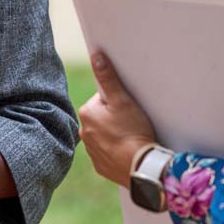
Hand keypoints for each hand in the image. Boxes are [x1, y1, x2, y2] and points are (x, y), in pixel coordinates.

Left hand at [78, 53, 156, 187]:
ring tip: (132, 137)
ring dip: (115, 134)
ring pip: (104, 135)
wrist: (140, 167)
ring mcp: (91, 151)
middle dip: (115, 118)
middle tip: (132, 123)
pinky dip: (116, 150)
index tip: (128, 109)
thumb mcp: (122, 100)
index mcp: (86, 114)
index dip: (117, 101)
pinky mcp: (100, 166)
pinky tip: (128, 151)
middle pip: (102, 117)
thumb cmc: (132, 131)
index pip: (102, 100)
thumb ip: (108, 77)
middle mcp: (83, 133)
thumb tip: (96, 56)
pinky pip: (108, 153)